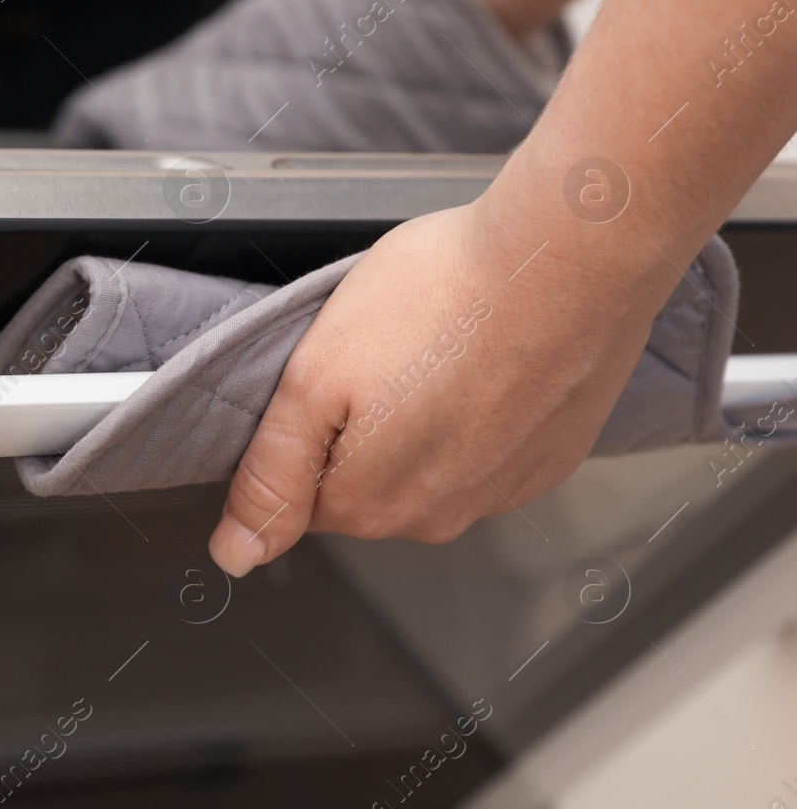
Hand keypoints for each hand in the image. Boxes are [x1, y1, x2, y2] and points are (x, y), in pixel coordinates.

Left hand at [206, 201, 661, 575]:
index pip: (304, 496)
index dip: (306, 431)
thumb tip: (237, 552)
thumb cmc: (442, 297)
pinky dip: (482, 410)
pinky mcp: (552, 459)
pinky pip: (491, 450)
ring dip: (424, 417)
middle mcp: (439, 517)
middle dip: (363, 427)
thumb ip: (270, 474)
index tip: (332, 380)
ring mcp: (503, 492)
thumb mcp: (314, 378)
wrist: (570, 256)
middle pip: (366, 485)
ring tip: (438, 348)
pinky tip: (485, 357)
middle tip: (384, 354)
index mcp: (369, 503)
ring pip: (429, 468)